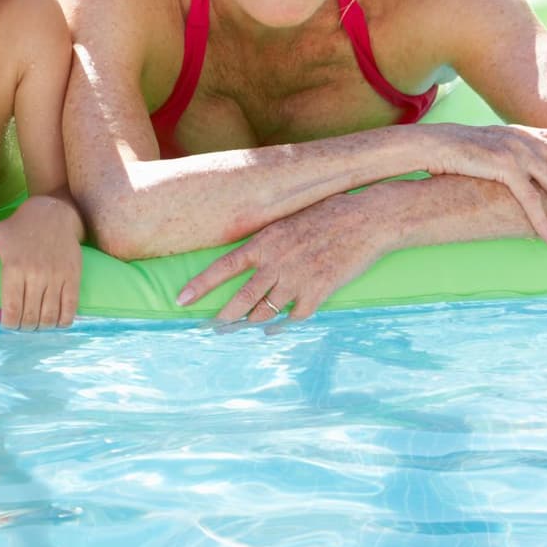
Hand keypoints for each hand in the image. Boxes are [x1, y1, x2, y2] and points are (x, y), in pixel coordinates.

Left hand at [0, 194, 82, 330]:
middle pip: (30, 316)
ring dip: (42, 326)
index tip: (8, 325)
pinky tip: (57, 322)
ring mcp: (56, 276)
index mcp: (14, 267)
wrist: (51, 214)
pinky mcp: (72, 276)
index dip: (9, 323)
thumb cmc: (19, 227)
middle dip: (25, 327)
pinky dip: (63, 320)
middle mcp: (35, 274)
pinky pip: (70, 307)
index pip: (12, 308)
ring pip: (49, 315)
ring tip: (37, 324)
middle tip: (22, 325)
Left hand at [177, 191, 389, 323]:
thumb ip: (268, 243)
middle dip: (223, 317)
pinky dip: (282, 326)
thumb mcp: (287, 222)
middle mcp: (276, 262)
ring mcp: (297, 279)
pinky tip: (275, 330)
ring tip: (240, 331)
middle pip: (241, 298)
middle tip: (211, 329)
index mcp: (264, 242)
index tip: (181, 299)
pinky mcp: (319, 291)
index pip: (223, 267)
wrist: (365, 219)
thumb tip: (251, 258)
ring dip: (251, 323)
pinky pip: (294, 317)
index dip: (200, 285)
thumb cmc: (327, 215)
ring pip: (265, 311)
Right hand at [415, 124, 546, 245]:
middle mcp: (527, 138)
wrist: (426, 146)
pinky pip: (532, 200)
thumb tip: (535, 174)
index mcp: (528, 132)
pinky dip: (544, 222)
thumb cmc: (455, 152)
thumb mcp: (493, 147)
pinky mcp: (502, 166)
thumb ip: (517, 154)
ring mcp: (516, 151)